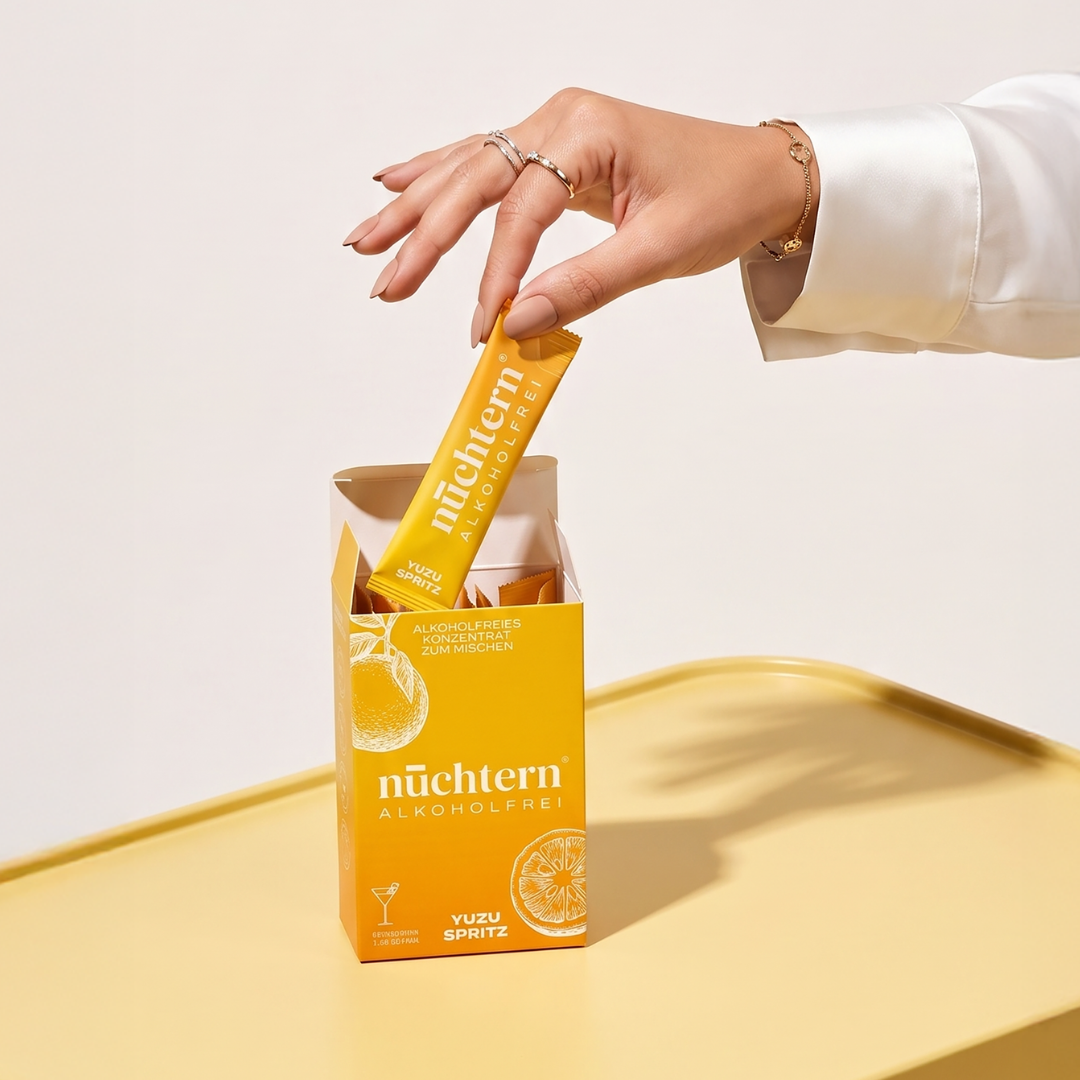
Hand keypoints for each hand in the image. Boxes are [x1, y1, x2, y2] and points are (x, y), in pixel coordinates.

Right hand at [343, 89, 817, 342]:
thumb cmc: (723, 198)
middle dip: (423, 233)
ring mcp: (555, 128)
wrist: (762, 173)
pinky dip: (439, 176)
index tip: (482, 323)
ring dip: (415, 205)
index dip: (497, 270)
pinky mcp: (556, 148)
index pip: (523, 208)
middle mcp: (562, 118)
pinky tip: (396, 182)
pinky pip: (486, 161)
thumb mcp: (661, 249)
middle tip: (382, 280)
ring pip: (468, 166)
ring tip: (365, 239)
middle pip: (473, 177)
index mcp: (589, 131)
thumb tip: (520, 323)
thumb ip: (587, 286)